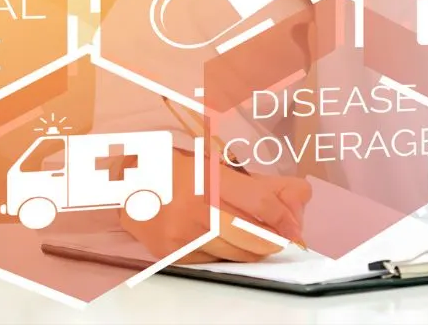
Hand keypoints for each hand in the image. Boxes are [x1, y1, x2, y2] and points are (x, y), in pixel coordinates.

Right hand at [121, 148, 311, 263]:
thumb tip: (302, 196)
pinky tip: (225, 243)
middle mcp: (197, 208)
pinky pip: (214, 261)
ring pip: (236, 253)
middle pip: (252, 236)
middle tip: (282, 238)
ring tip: (256, 240)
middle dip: (273, 240)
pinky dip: (227, 256)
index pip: (260, 204)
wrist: (125, 184)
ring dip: (254, 250)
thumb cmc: (177, 171)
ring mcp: (183, 234)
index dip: (284, 220)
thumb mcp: (218, 165)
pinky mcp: (172, 253)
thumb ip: (261, 183)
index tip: (296, 230)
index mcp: (211, 179)